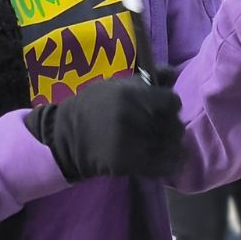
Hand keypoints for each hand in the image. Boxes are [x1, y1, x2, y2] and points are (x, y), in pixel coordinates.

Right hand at [23, 75, 184, 181]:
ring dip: (171, 146)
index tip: (164, 109)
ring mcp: (131, 143)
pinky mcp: (129, 164)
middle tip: (164, 128)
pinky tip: (163, 160)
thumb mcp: (116, 84)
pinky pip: (162, 166)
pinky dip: (168, 165)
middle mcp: (133, 118)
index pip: (172, 102)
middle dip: (171, 127)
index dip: (171, 105)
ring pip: (171, 147)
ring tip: (163, 144)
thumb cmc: (93, 106)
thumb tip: (173, 72)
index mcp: (130, 95)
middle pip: (173, 126)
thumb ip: (146, 80)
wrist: (67, 136)